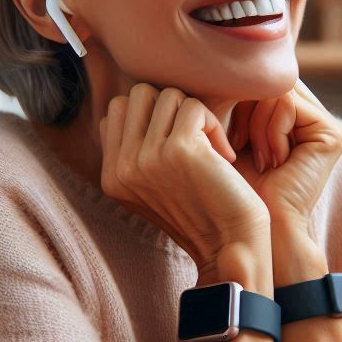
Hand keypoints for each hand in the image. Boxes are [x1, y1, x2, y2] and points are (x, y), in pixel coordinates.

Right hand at [96, 83, 269, 268]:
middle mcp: (123, 167)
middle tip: (193, 138)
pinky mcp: (179, 150)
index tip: (175, 142)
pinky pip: (194, 107)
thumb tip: (140, 101)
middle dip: (171, 108)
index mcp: (112, 176)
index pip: (117, 110)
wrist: (230, 246)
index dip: (151, 115)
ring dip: (194, 115)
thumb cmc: (202, 211)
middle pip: (138, 94)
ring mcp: (147, 158)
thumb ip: (137, 148)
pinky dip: (214, 125)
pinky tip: (222, 155)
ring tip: (209, 147)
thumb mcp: (154, 184)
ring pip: (168, 95)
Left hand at [226, 79, 341, 229]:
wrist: (253, 229)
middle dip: (244, 112)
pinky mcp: (332, 133)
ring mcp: (325, 124)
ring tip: (262, 160)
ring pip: (274, 89)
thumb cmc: (232, 188)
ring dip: (255, 125)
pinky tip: (275, 162)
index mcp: (288, 117)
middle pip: (267, 81)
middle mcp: (311, 117)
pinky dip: (270, 131)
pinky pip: (286, 103)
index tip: (229, 140)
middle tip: (241, 148)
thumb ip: (232, 97)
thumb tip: (215, 59)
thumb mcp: (226, 133)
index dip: (235, 101)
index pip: (258, 82)